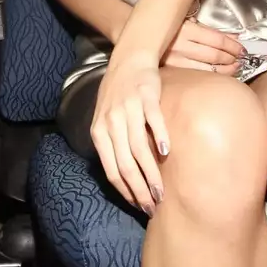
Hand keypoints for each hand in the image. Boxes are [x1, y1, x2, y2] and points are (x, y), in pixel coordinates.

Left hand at [90, 54, 169, 215]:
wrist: (129, 60)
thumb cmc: (117, 95)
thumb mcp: (105, 121)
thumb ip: (112, 145)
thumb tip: (124, 178)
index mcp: (99, 132)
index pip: (111, 171)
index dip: (126, 192)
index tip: (139, 206)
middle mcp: (111, 122)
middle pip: (125, 165)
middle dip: (140, 190)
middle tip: (153, 206)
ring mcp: (128, 109)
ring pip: (139, 148)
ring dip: (151, 173)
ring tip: (162, 191)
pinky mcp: (146, 96)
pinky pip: (153, 120)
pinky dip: (159, 137)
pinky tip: (167, 152)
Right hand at [163, 20, 244, 73]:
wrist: (138, 36)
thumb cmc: (167, 28)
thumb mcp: (187, 22)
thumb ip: (209, 31)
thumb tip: (235, 38)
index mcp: (186, 29)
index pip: (216, 39)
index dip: (232, 45)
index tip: (242, 49)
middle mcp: (180, 45)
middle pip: (214, 55)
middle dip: (231, 58)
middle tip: (240, 60)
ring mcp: (175, 61)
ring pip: (207, 68)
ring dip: (225, 69)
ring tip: (234, 68)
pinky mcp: (171, 72)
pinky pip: (196, 76)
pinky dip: (211, 76)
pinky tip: (218, 75)